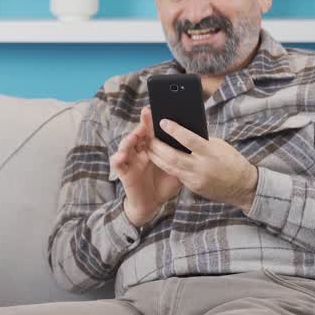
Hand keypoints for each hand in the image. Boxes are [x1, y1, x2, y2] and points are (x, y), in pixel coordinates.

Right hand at [111, 107, 183, 225]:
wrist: (152, 204)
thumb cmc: (164, 185)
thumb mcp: (177, 169)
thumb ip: (181, 157)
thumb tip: (197, 144)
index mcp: (152, 149)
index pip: (153, 131)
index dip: (154, 120)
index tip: (159, 109)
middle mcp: (140, 152)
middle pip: (139, 134)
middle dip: (142, 124)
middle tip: (146, 114)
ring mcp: (130, 161)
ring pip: (126, 145)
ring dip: (129, 138)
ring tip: (135, 135)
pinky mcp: (124, 172)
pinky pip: (117, 163)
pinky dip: (117, 158)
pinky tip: (122, 155)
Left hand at [147, 118, 258, 211]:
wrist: (242, 187)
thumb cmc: (231, 161)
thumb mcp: (220, 146)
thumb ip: (201, 140)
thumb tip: (182, 131)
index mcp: (211, 153)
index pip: (189, 140)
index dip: (174, 130)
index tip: (162, 121)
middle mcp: (202, 167)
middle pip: (172, 156)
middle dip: (157, 146)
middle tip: (148, 136)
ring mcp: (196, 179)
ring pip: (169, 167)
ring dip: (156, 157)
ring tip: (148, 146)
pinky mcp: (192, 187)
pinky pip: (175, 174)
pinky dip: (166, 165)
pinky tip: (158, 158)